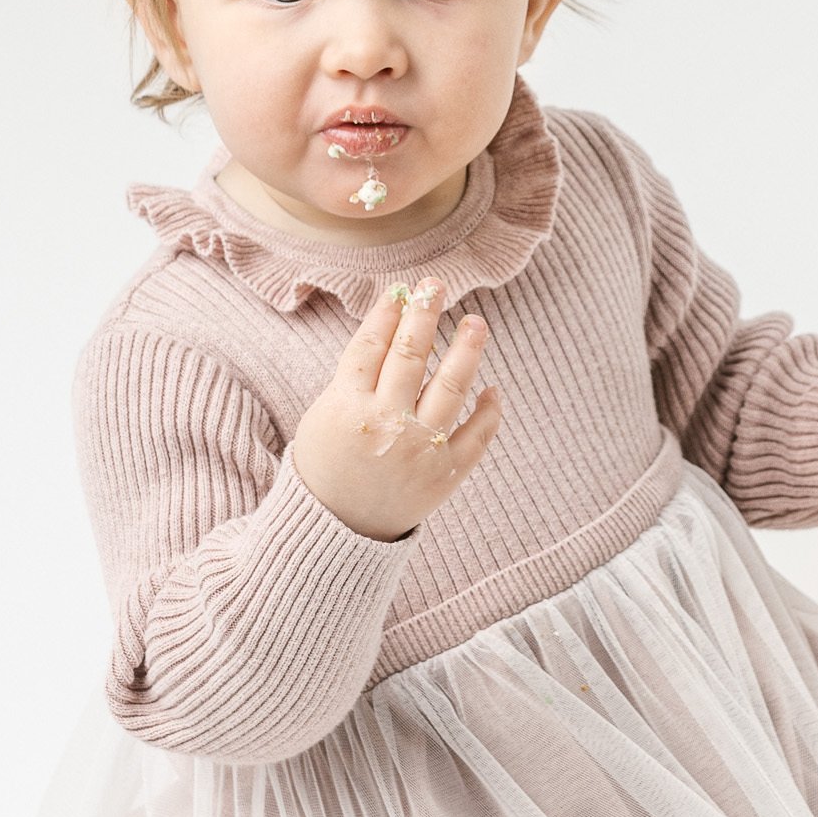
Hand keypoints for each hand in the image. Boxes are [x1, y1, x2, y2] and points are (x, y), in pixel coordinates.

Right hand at [289, 273, 503, 541]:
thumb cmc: (328, 464)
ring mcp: (419, 449)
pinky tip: (493, 389)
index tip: (404, 290)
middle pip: (410, 355)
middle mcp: (386, 423)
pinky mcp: (445, 474)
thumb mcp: (324, 414)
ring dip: (467, 350)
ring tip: (476, 323)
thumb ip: (357, 376)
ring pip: (451, 387)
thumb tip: (396, 323)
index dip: (389, 312)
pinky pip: (476, 436)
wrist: (336, 530)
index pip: (372, 345)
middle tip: (437, 286)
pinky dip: (489, 412)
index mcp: (347, 405)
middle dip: (425, 314)